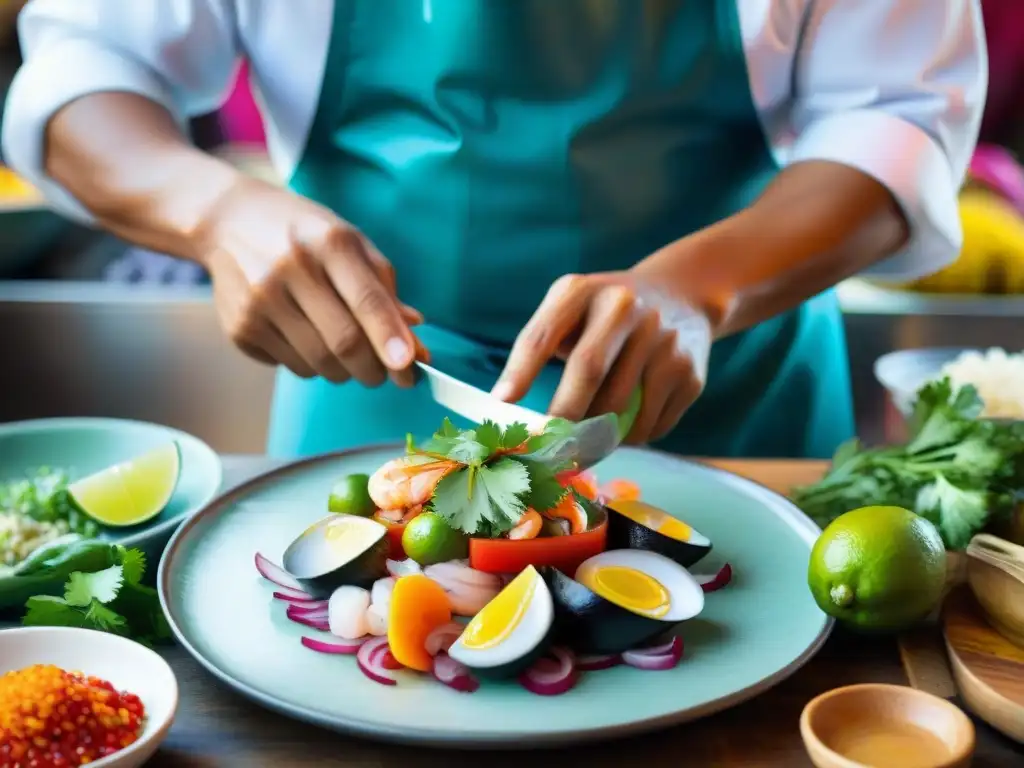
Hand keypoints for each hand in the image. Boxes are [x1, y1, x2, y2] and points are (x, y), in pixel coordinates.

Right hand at [193, 176, 426, 385]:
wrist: (230, 221)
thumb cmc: (305, 235)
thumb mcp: (351, 244)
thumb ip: (385, 291)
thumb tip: (415, 343)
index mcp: (330, 243)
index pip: (367, 301)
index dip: (391, 339)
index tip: (410, 367)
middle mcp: (291, 269)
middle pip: (344, 342)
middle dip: (374, 369)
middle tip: (385, 374)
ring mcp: (260, 300)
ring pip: (319, 363)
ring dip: (344, 371)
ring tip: (344, 352)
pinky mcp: (240, 327)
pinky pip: (291, 367)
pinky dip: (311, 365)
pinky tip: (306, 338)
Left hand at [492, 272, 711, 443]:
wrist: (684, 295)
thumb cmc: (608, 312)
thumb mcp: (574, 305)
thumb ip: (543, 341)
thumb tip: (507, 403)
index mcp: (584, 291)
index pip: (544, 335)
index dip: (520, 372)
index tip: (503, 404)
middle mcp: (626, 308)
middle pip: (588, 372)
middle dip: (562, 416)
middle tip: (544, 447)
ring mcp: (663, 340)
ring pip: (619, 408)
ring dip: (596, 434)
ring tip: (585, 438)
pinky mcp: (688, 373)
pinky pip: (649, 425)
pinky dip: (629, 437)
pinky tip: (623, 426)